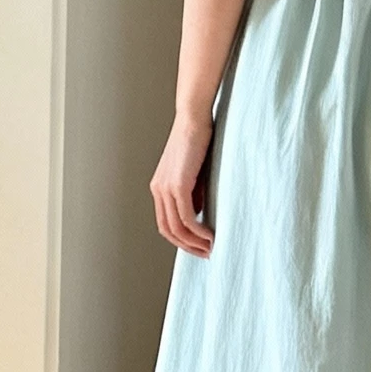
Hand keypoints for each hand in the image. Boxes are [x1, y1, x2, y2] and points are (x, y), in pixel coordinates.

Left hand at [151, 110, 213, 254]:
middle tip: (206, 253)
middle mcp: (159, 190)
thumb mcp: (195, 173)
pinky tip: (210, 235)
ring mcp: (166, 188)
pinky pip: (186, 217)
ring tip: (211, 247)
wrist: (194, 117)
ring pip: (176, 227)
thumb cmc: (198, 140)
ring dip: (194, 242)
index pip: (166, 223)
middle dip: (187, 247)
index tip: (199, 246)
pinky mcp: (178, 184)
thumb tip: (198, 214)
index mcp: (160, 187)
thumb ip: (194, 194)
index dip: (181, 240)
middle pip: (168, 231)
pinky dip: (198, 231)